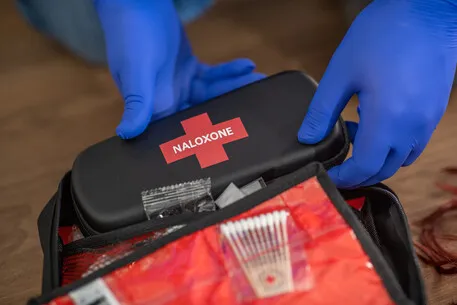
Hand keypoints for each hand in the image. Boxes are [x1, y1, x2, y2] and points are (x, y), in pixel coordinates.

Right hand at [94, 0, 263, 138]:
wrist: (136, 4)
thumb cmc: (129, 37)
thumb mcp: (135, 71)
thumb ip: (138, 102)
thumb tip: (125, 133)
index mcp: (154, 108)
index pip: (180, 131)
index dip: (203, 138)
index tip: (227, 140)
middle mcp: (168, 101)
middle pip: (203, 114)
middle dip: (228, 111)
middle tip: (256, 109)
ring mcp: (180, 85)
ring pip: (212, 94)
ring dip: (234, 87)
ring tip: (258, 81)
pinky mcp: (190, 70)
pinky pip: (213, 76)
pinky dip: (228, 71)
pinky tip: (246, 66)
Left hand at [298, 0, 456, 187]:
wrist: (428, 10)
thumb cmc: (383, 36)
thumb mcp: (341, 73)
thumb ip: (322, 111)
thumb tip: (307, 138)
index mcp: (388, 121)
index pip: (366, 167)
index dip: (345, 178)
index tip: (329, 177)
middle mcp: (413, 128)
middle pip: (386, 168)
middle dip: (361, 173)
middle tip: (340, 164)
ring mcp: (428, 120)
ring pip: (403, 157)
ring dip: (378, 158)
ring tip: (357, 135)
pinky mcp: (435, 109)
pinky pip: (414, 141)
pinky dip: (394, 144)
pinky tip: (378, 120)